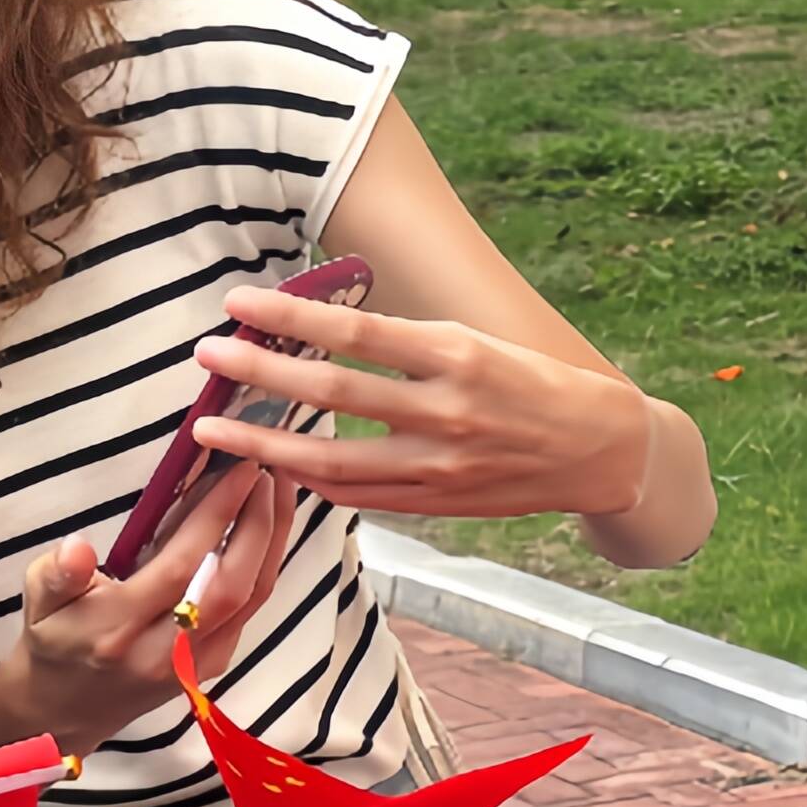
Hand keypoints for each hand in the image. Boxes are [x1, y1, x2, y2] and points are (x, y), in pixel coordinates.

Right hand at [0, 453, 296, 752]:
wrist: (63, 711)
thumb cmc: (53, 641)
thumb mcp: (37, 602)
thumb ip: (57, 574)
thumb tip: (77, 547)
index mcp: (118, 630)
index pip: (179, 567)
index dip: (214, 517)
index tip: (238, 470)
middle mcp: (164, 653)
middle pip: (232, 586)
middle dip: (259, 524)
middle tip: (269, 469)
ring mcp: (194, 664)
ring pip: (252, 599)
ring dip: (272, 540)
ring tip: (280, 487)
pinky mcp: (211, 664)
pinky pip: (250, 609)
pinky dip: (266, 562)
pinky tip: (269, 525)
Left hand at [182, 287, 653, 524]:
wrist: (599, 452)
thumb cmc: (535, 383)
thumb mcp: (481, 341)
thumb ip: (409, 343)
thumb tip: (326, 329)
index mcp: (458, 354)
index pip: (357, 331)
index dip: (291, 316)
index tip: (239, 302)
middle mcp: (446, 410)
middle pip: (332, 393)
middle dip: (260, 374)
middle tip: (207, 356)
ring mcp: (438, 465)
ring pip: (330, 460)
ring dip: (263, 444)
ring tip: (213, 429)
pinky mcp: (435, 504)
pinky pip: (356, 495)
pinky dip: (308, 481)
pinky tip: (270, 466)